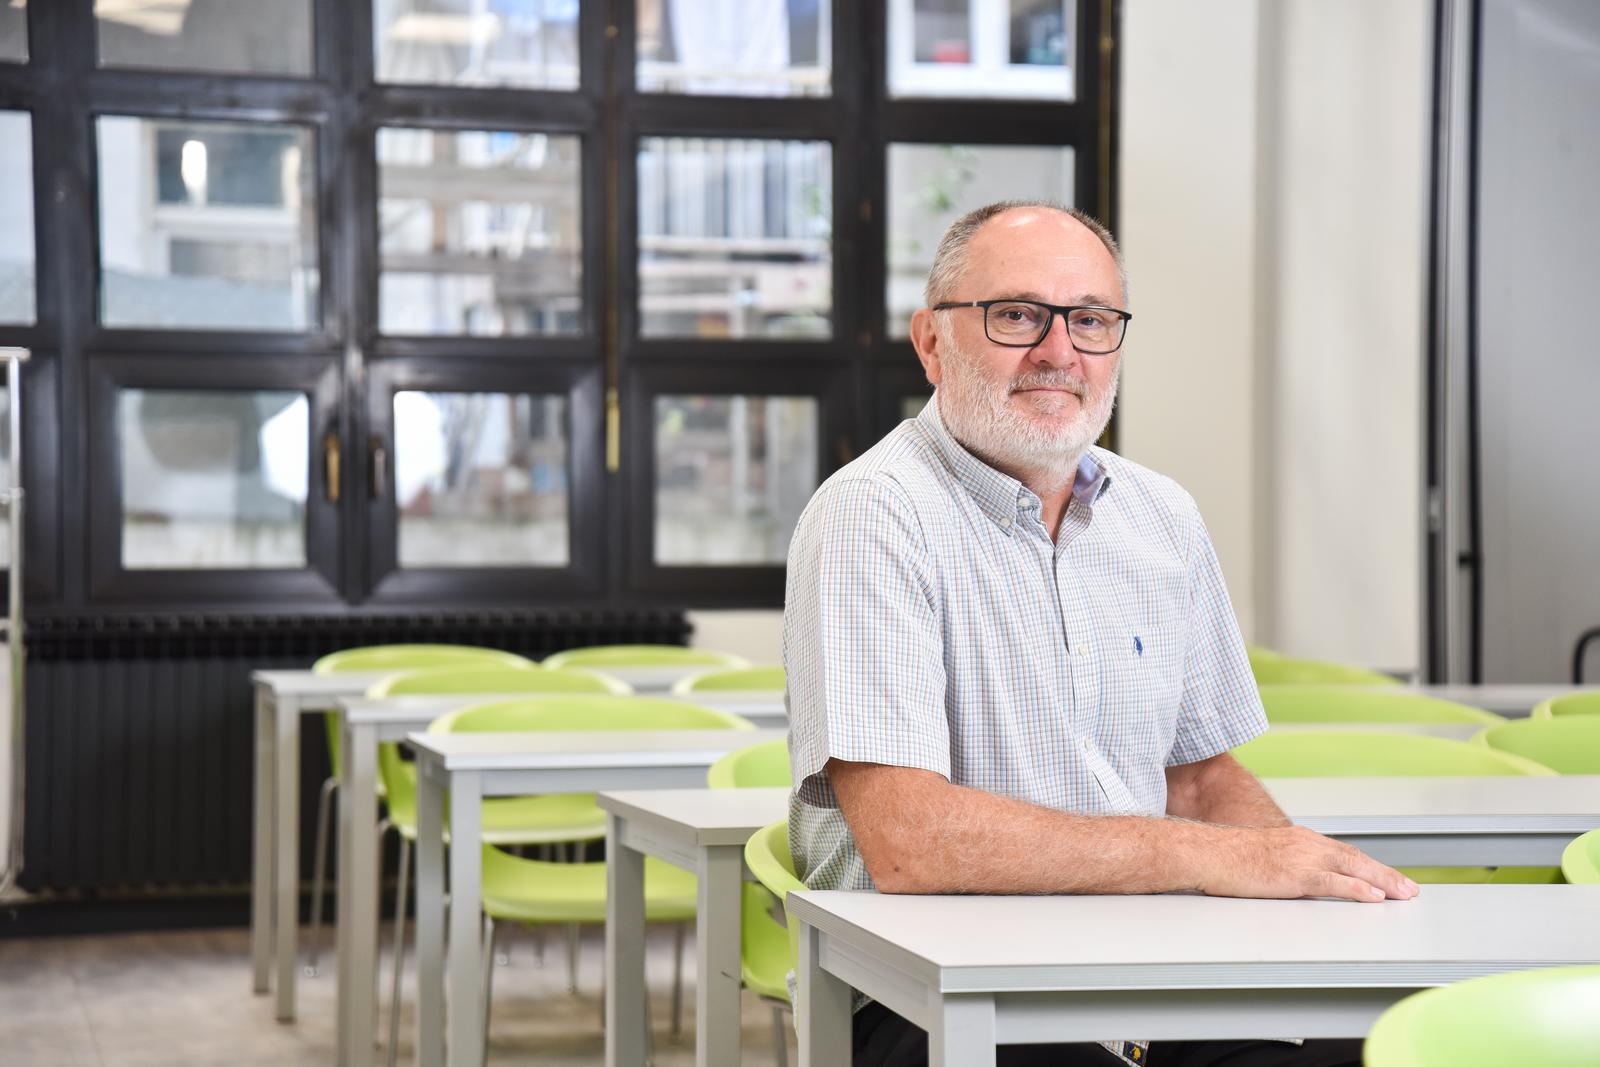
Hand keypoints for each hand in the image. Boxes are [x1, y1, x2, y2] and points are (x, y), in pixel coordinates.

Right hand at [1199, 825, 1420, 902]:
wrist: (1209, 853)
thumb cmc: (1228, 858)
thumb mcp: (1266, 858)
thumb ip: (1289, 868)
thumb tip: (1304, 886)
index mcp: (1300, 839)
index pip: (1344, 853)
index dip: (1369, 866)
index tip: (1387, 879)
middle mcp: (1306, 844)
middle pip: (1356, 858)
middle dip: (1386, 874)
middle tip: (1409, 889)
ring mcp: (1302, 858)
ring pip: (1353, 868)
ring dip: (1383, 882)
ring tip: (1403, 894)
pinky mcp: (1295, 874)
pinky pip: (1334, 883)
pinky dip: (1358, 889)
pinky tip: (1374, 896)